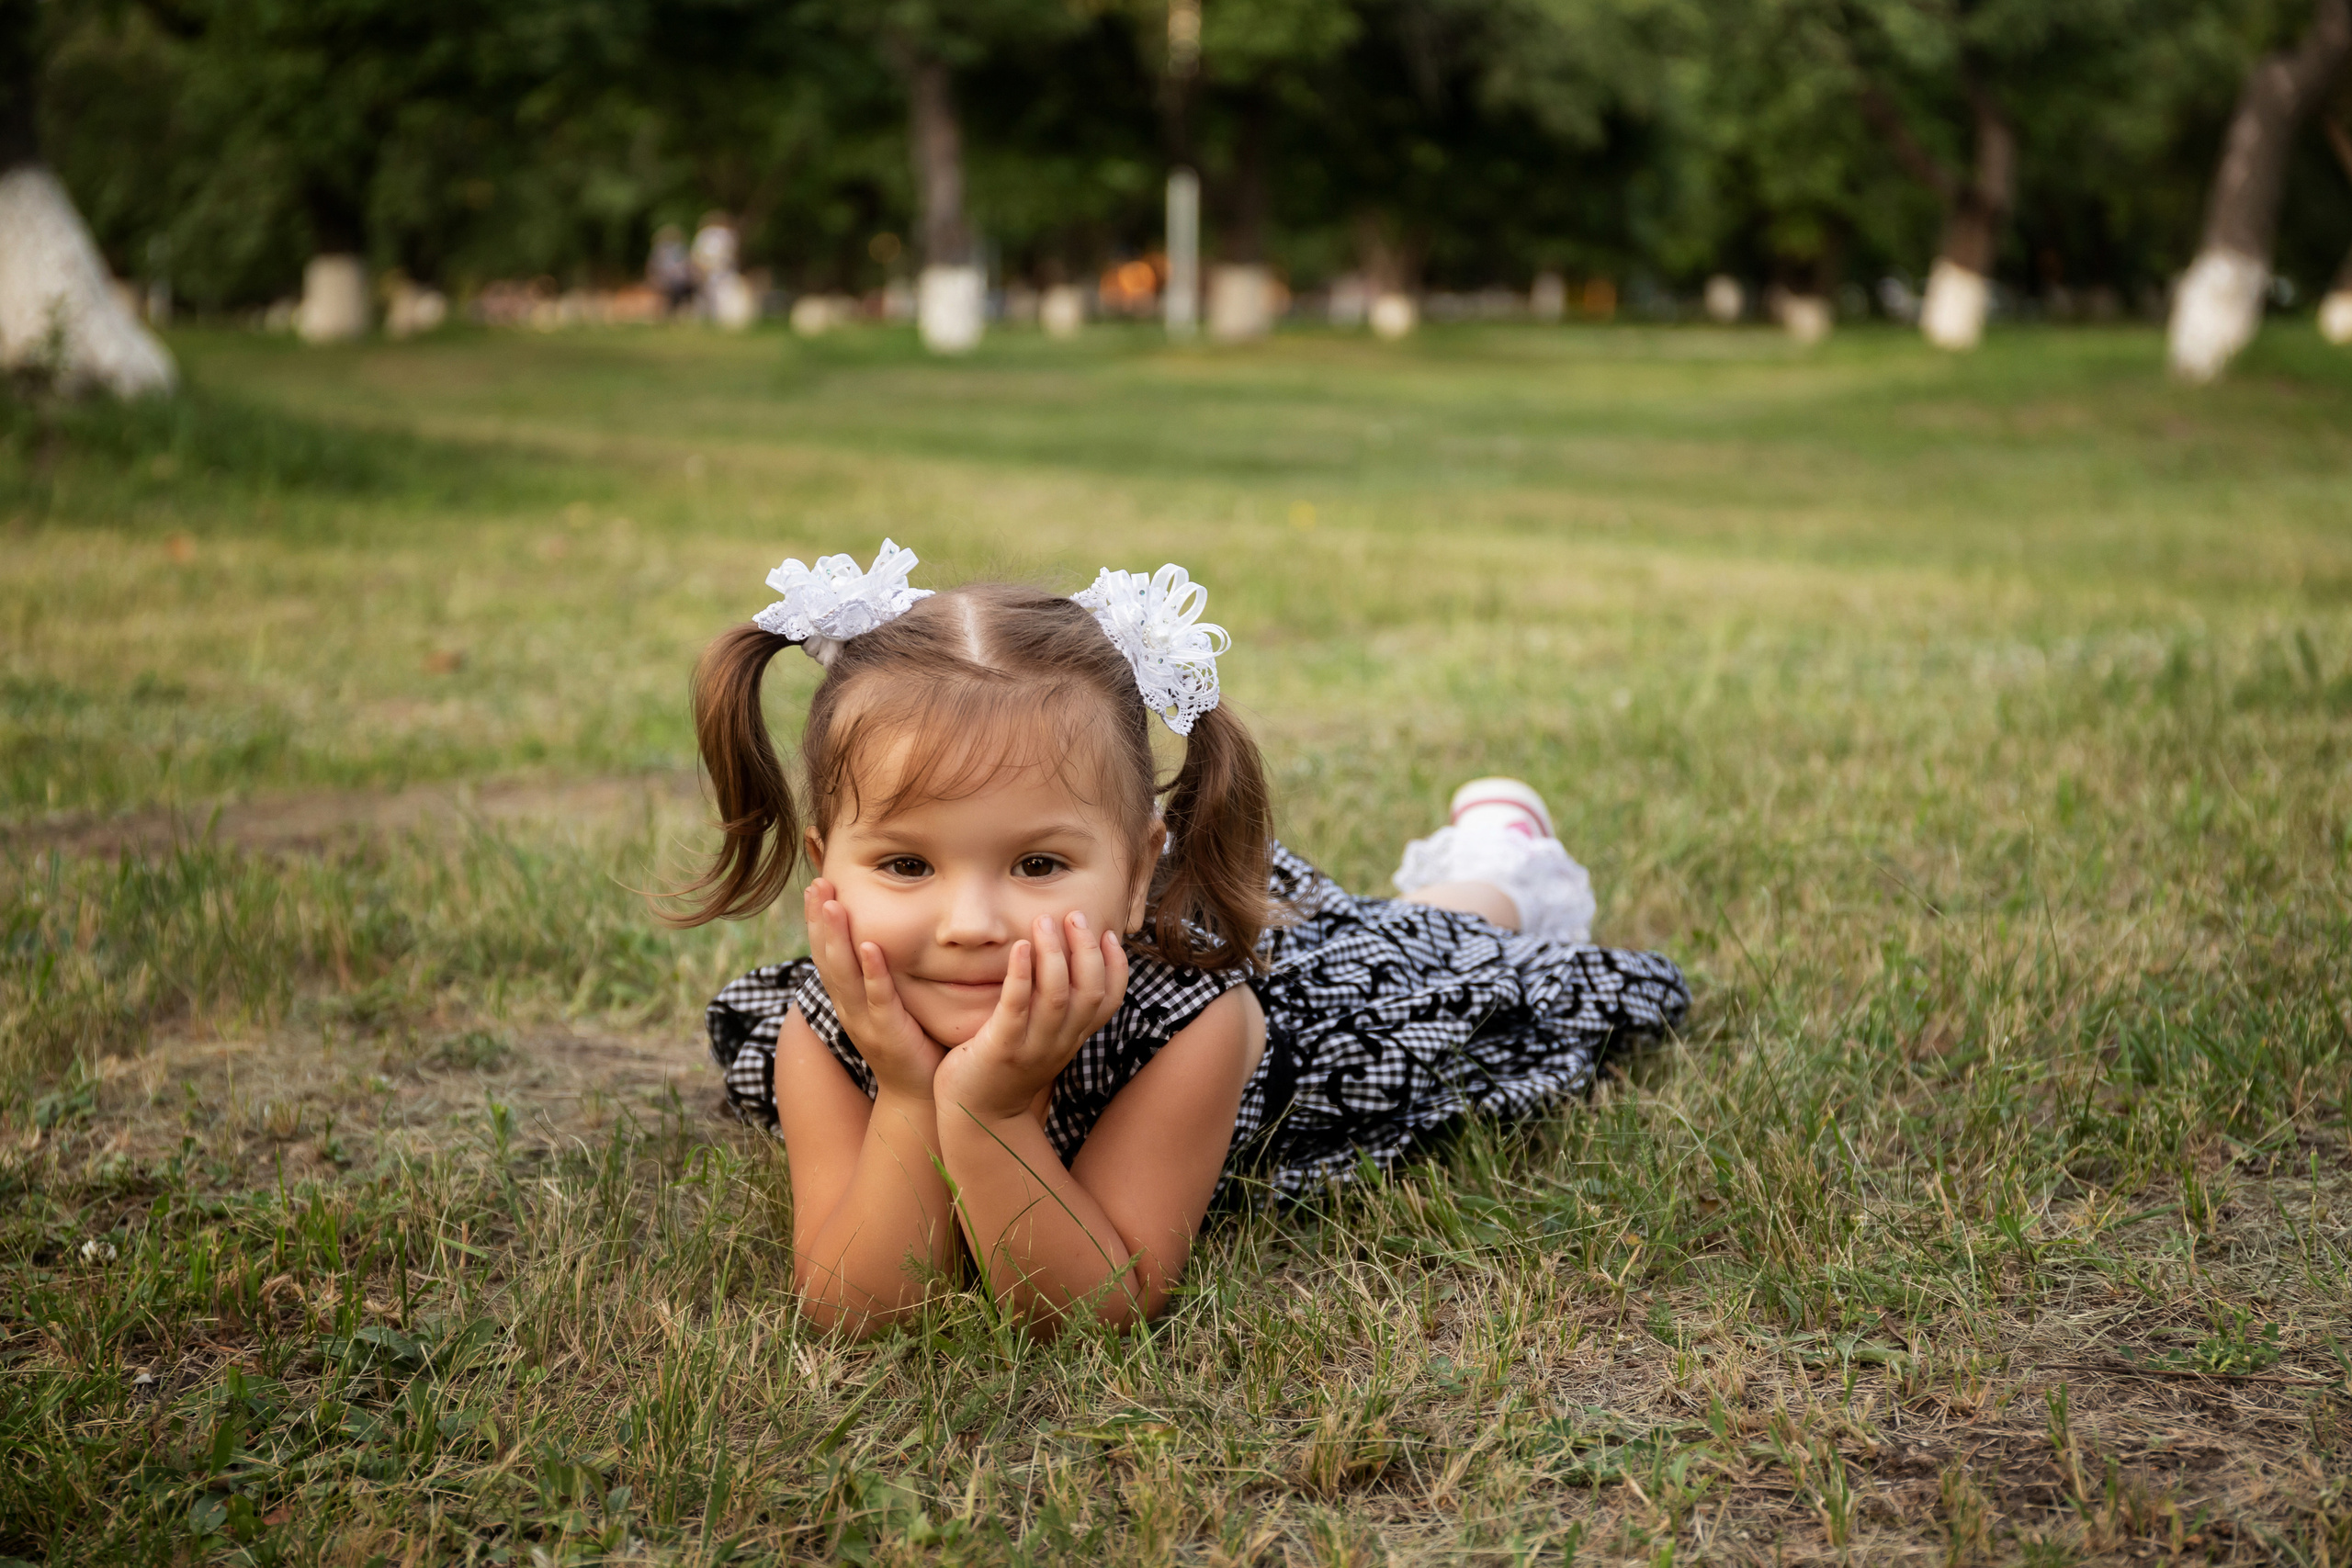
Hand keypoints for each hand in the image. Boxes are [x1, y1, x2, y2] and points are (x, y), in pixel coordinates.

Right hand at [803, 879, 944, 1098]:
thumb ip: (882, 971)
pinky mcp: (890, 1033)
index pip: (827, 953)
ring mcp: (866, 1021)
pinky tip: (871, 946)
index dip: (819, 920)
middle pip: (827, 957)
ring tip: (832, 903)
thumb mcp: (887, 1002)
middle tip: (816, 883)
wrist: (918, 1094)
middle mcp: (849, 1007)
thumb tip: (882, 933)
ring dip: (837, 937)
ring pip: (845, 975)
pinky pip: (879, 998)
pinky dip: (873, 972)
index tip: (816, 885)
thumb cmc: (909, 1042)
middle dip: (820, 920)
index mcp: (848, 998)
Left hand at [935, 911, 1128, 1121]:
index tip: (1109, 933)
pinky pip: (1015, 1008)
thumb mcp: (1042, 1037)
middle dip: (1086, 949)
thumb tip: (1063, 960)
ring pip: (1057, 996)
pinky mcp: (1000, 1049)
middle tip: (1073, 915)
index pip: (1110, 999)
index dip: (1116, 965)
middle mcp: (1060, 1041)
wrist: (977, 1117)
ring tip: (1044, 922)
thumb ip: (1055, 1006)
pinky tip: (1019, 948)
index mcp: (1073, 1037)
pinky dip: (1021, 975)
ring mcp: (1032, 1047)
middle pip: (1089, 991)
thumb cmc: (1005, 1067)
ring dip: (1054, 954)